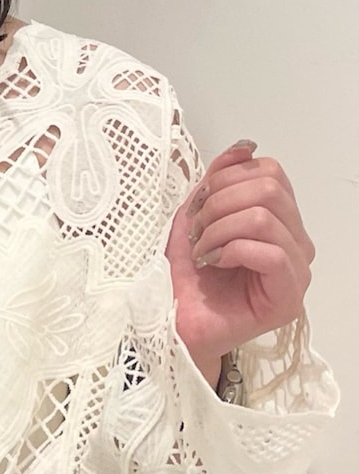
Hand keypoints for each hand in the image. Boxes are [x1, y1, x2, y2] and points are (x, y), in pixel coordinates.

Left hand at [166, 141, 315, 382]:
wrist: (176, 326)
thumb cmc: (188, 279)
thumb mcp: (196, 217)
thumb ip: (221, 180)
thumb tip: (245, 147)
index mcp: (281, 218)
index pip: (271, 172)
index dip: (227, 180)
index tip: (197, 209)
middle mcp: (297, 241)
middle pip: (270, 189)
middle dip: (220, 204)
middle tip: (196, 233)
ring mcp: (298, 269)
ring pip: (266, 217)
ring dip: (221, 230)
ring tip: (201, 252)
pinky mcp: (289, 296)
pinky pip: (271, 252)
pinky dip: (232, 251)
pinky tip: (214, 265)